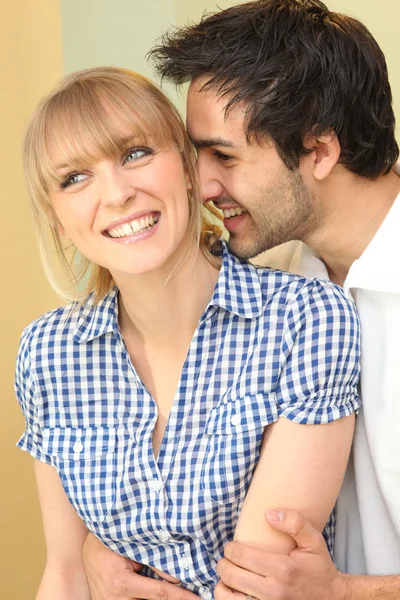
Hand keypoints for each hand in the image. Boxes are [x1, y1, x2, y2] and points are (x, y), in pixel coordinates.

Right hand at [82, 532, 197, 599]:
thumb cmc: (109, 542)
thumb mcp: (132, 547)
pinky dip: (146, 598)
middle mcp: (114, 599)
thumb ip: (154, 561)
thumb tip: (177, 577)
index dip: (180, 596)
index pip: (159, 593)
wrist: (87, 550)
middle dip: (172, 599)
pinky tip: (156, 594)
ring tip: (177, 593)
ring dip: (158, 598)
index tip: (197, 599)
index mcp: (121, 582)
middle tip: (191, 596)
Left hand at [215, 509, 349, 599]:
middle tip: (228, 558)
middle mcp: (273, 591)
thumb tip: (269, 513)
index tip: (232, 545)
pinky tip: (235, 590)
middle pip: (231, 575)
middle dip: (224, 563)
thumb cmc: (320, 569)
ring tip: (229, 574)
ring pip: (228, 596)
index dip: (231, 548)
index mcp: (283, 569)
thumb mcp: (314, 541)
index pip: (242, 556)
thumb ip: (295, 523)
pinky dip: (230, 598)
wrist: (332, 599)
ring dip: (223, 583)